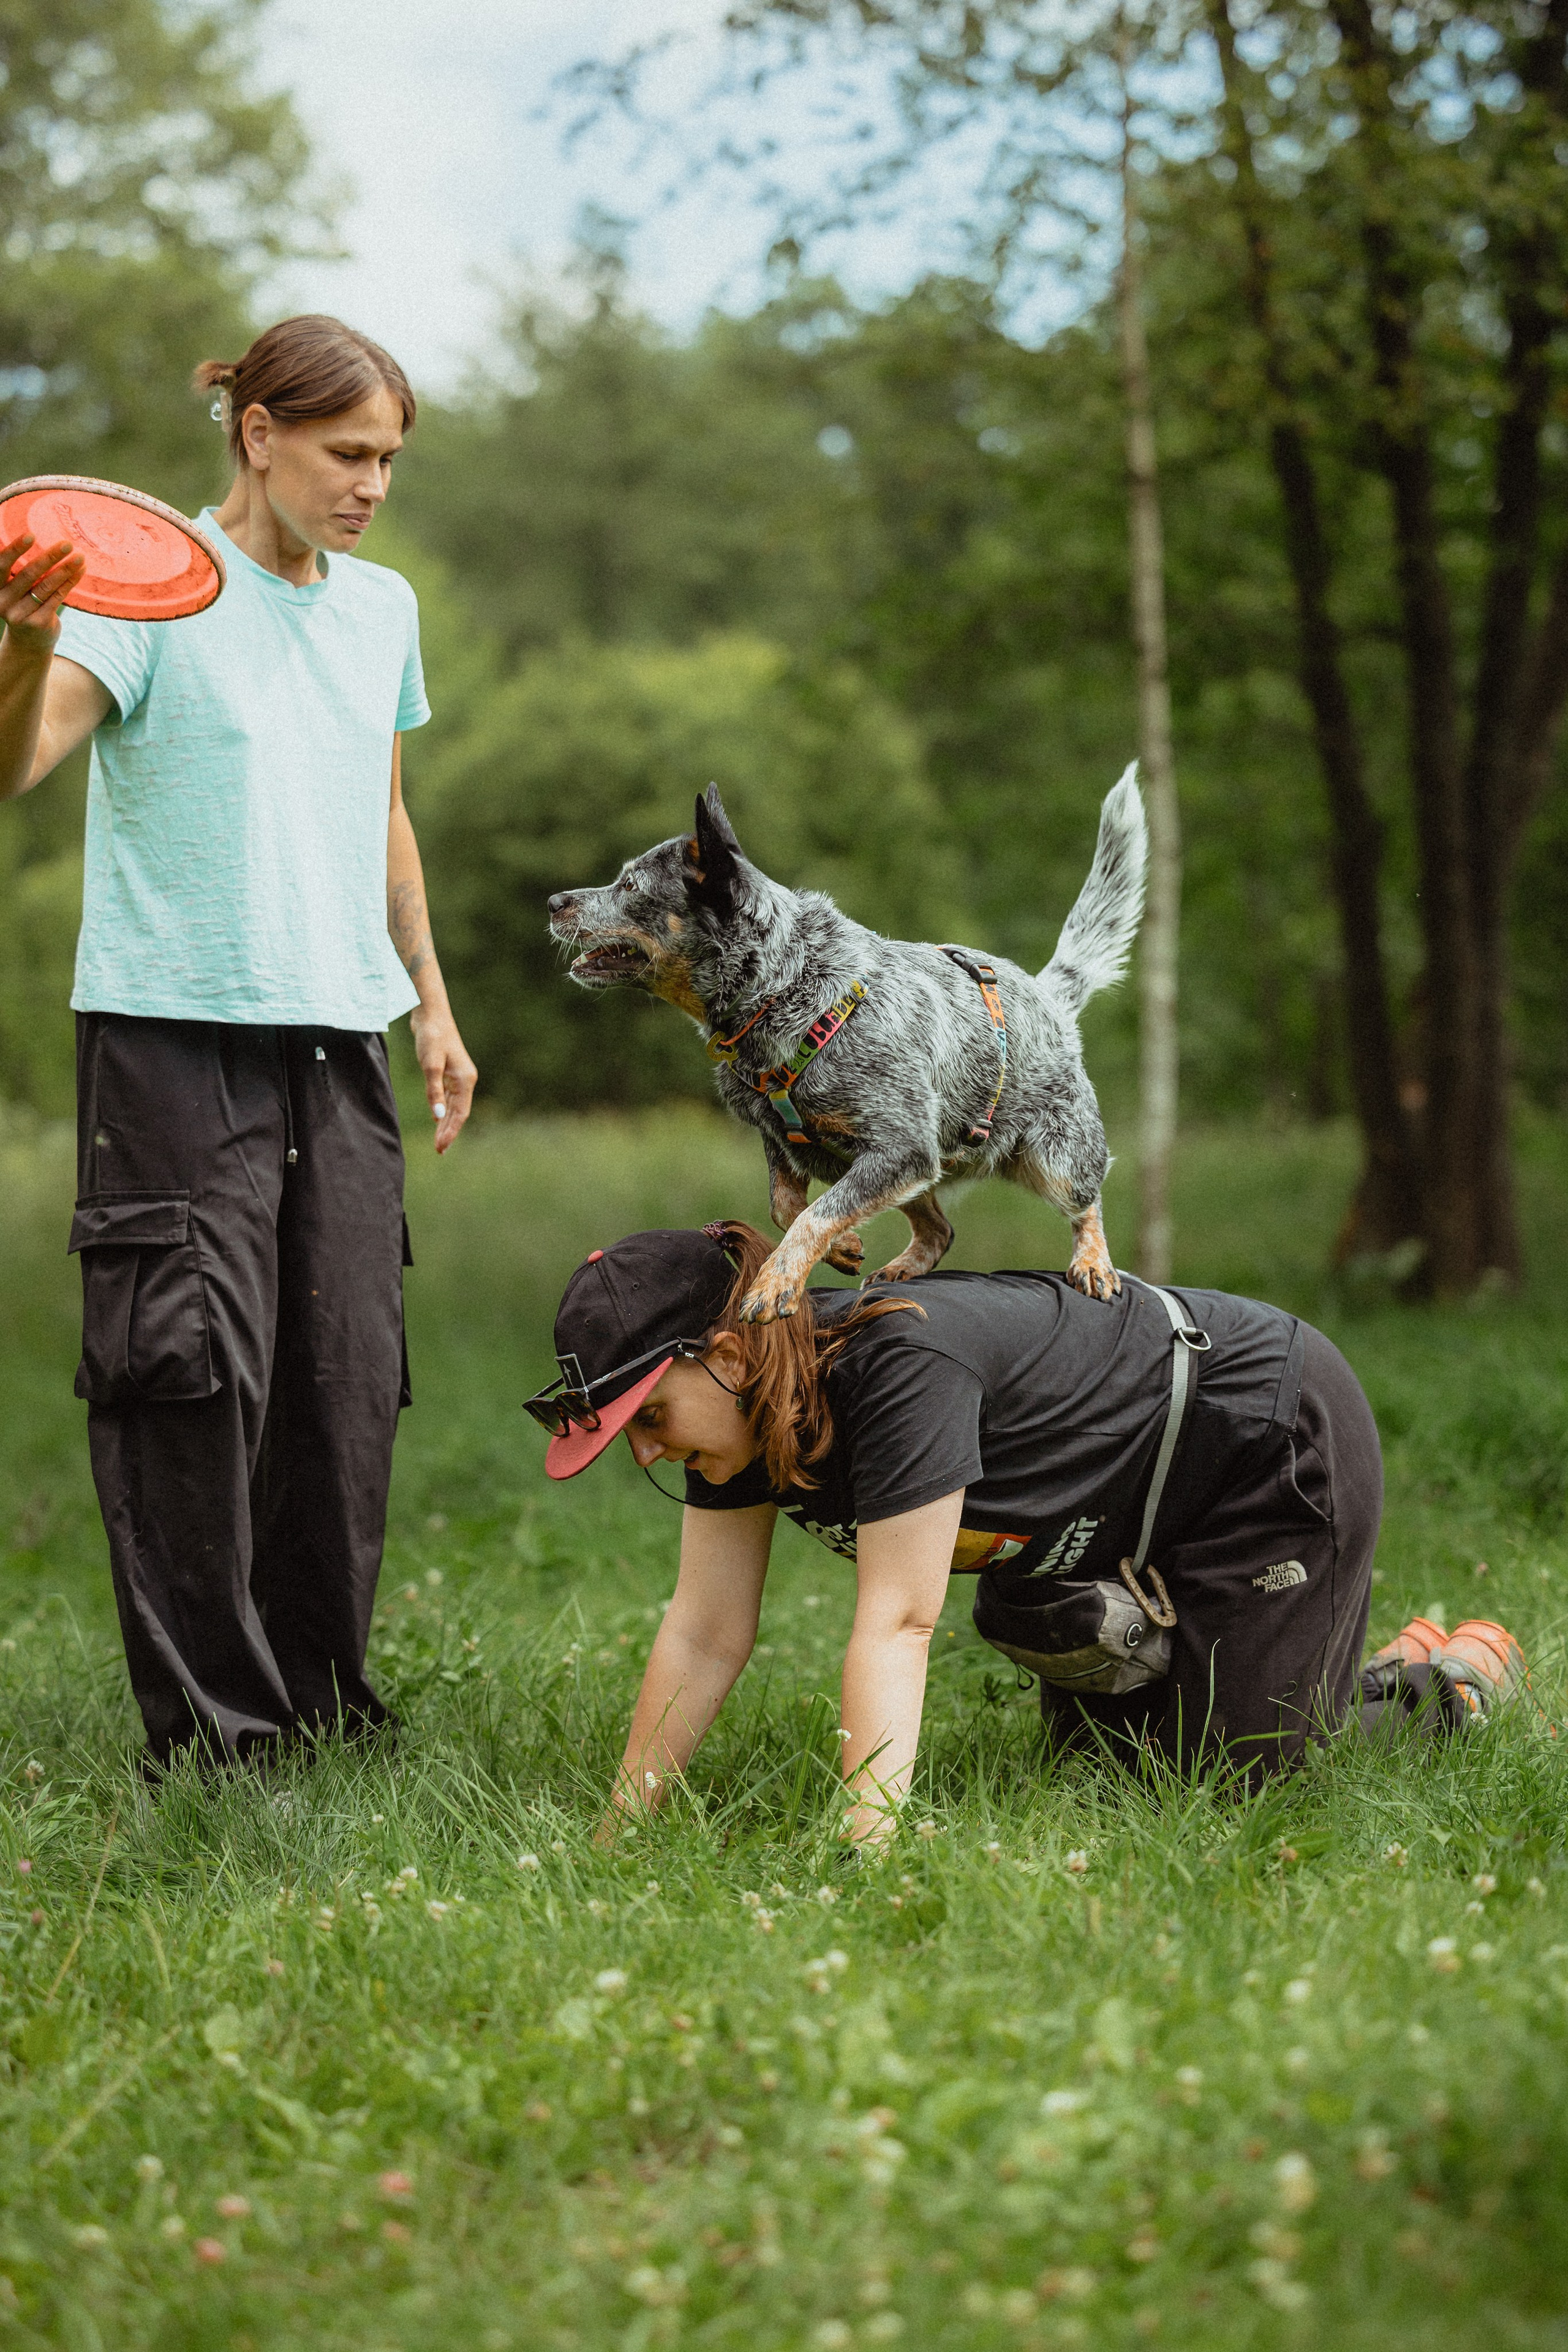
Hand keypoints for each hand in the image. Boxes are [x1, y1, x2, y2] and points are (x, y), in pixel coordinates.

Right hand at [0, 533, 84, 647]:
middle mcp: (3, 601)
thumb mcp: (15, 589)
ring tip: (80, 556)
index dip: (15, 549)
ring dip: (65, 569)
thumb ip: (20, 571)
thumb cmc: (23, 606)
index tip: (31, 534)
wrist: (29, 642)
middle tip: (67, 543)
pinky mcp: (38, 623)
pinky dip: (69, 582)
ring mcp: (20, 614)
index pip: (1, 564)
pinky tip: (80, 571)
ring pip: (46, 586)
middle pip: (28, 574)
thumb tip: (42, 540)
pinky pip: (57, 598)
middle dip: (49, 557)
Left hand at [408, 1004, 475, 1152]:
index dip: (451, 1132)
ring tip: (438, 1141)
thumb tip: (438, 1117)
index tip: (441, 1148)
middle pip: (459, 1113)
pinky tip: (437, 1119)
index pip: (460, 1114)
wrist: (431, 1014)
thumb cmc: (432, 1037)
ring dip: (446, 1123)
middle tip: (439, 1151)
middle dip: (449, 1132)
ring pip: (454, 1106)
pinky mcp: (449, 1071)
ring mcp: (458, 1076)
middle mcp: (465, 1080)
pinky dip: (443, 1110)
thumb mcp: (430, 1065)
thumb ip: (434, 1092)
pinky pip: (449, 1097)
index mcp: (465, 1080)